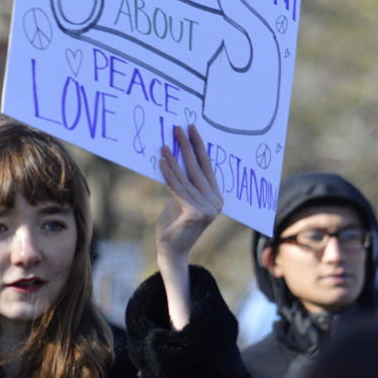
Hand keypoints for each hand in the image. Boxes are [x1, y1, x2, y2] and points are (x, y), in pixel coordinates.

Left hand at [155, 124, 222, 328]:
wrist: (171, 249)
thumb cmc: (175, 223)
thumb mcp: (183, 198)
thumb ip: (186, 182)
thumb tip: (177, 155)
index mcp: (216, 196)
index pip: (207, 167)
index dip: (199, 146)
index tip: (192, 128)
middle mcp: (215, 202)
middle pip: (198, 169)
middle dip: (187, 146)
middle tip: (178, 128)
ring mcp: (207, 209)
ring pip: (186, 178)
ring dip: (174, 159)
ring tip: (165, 144)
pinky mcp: (195, 213)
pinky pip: (179, 189)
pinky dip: (169, 173)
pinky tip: (162, 161)